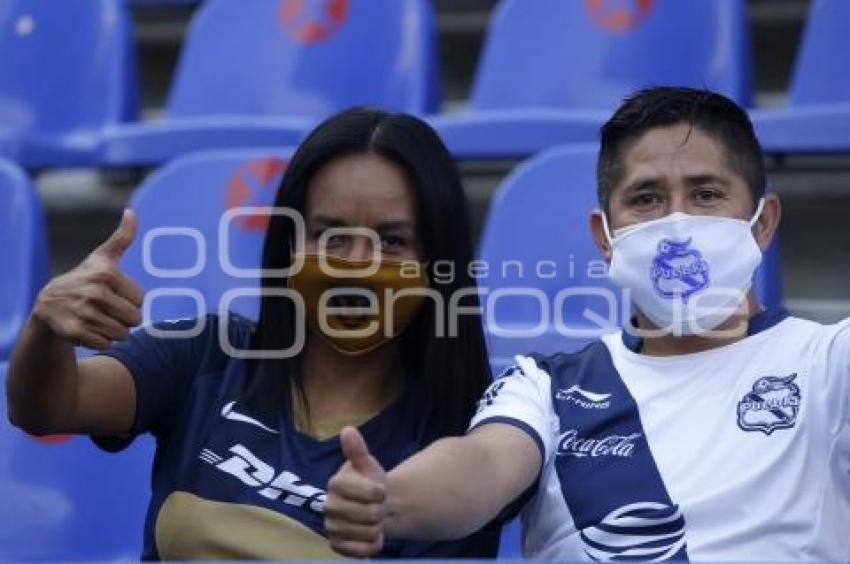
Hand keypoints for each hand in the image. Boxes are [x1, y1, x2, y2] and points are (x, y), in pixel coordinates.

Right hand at [33, 209, 143, 348]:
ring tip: (99, 319)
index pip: (141, 301)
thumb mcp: (102, 257)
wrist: (49, 303)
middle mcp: (94, 292)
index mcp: (106, 274)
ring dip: (115, 331)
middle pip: (134, 319)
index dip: (131, 301)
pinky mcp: (75, 332)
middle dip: (125, 319)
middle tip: (108, 310)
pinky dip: (101, 340)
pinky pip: (106, 343)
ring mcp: (83, 313)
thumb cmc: (85, 278)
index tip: (114, 294)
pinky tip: (88, 329)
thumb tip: (132, 212)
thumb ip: (122, 236)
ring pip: (122, 334)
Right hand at [325, 426, 387, 556]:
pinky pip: (363, 551)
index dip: (381, 492)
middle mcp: (328, 506)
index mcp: (335, 483)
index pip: (372, 494)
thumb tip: (348, 430)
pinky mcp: (336, 546)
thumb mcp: (367, 464)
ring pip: (369, 533)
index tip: (379, 489)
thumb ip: (358, 450)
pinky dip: (373, 544)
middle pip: (372, 515)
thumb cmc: (368, 482)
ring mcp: (331, 527)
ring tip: (372, 519)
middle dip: (380, 511)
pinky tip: (370, 535)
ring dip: (378, 528)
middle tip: (375, 506)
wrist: (368, 506)